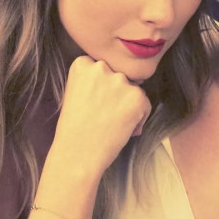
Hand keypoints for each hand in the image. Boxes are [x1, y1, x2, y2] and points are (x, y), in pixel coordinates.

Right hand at [51, 56, 150, 174]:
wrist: (77, 154)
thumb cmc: (73, 129)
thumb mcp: (75, 94)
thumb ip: (93, 81)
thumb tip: (121, 81)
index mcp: (82, 64)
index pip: (102, 69)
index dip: (101, 88)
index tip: (94, 103)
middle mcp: (101, 67)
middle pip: (119, 77)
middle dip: (116, 94)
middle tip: (105, 115)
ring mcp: (120, 81)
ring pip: (133, 89)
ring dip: (128, 105)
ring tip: (111, 124)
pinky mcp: (136, 97)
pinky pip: (145, 103)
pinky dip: (139, 117)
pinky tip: (123, 129)